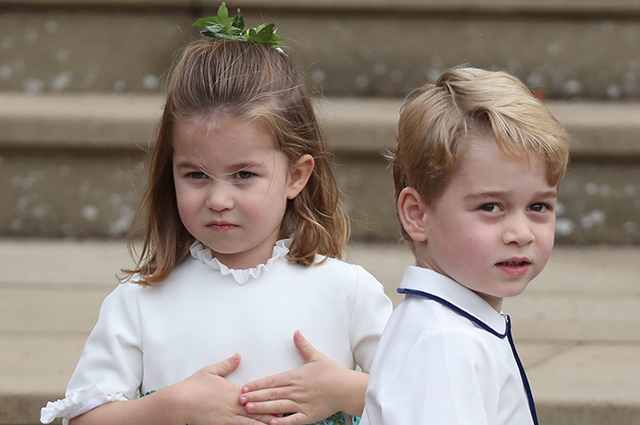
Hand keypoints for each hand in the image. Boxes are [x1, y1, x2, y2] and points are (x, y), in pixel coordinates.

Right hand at [171, 354, 274, 424]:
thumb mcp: (211, 371)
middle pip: (258, 412)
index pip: (257, 397)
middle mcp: (233, 406)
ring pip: (250, 424)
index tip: (283, 400)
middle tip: (287, 415)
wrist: (179, 402)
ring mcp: (227, 419)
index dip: (270, 400)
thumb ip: (227, 365)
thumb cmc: (194, 386)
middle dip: (272, 415)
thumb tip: (238, 356)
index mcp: (234, 392)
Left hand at [239, 331, 367, 424]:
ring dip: (262, 408)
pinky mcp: (308, 415)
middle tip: (239, 399)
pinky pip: (292, 420)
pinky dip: (281, 422)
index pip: (272, 381)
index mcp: (295, 376)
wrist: (346, 388)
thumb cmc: (332, 373)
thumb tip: (296, 332)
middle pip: (271, 394)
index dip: (257, 384)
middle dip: (254, 396)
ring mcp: (301, 404)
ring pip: (278, 406)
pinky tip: (271, 423)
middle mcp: (296, 391)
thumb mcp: (316, 357)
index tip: (245, 387)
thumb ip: (303, 346)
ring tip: (249, 409)